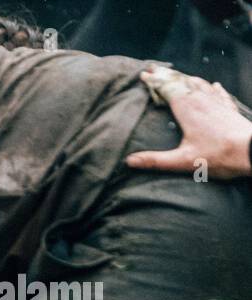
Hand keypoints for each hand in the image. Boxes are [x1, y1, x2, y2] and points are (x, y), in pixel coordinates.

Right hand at [127, 67, 251, 179]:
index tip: (144, 74)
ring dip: (186, 78)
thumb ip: (155, 160)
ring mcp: (217, 102)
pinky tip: (212, 85)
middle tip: (154, 69)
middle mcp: (202, 100)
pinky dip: (211, 87)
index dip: (155, 81)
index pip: (167, 88)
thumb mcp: (182, 161)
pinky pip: (218, 92)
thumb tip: (130, 161)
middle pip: (182, 81)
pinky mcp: (228, 108)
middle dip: (166, 75)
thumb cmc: (218, 155)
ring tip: (177, 75)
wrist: (250, 151)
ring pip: (199, 84)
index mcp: (188, 109)